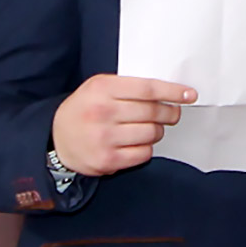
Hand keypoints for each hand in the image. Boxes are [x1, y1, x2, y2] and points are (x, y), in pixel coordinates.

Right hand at [51, 74, 196, 176]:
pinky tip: (137, 142)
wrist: (56, 140)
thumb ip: (128, 86)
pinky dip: (146, 148)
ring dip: (157, 131)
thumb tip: (167, 91)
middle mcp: (103, 112)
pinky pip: (143, 153)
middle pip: (153, 112)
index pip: (148, 89)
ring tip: (148, 128)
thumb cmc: (83, 109)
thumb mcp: (98, 87)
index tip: (189, 94)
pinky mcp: (108, 160)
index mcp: (102, 89)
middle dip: (170, 113)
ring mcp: (105, 138)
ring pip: (152, 133)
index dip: (172, 92)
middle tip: (172, 113)